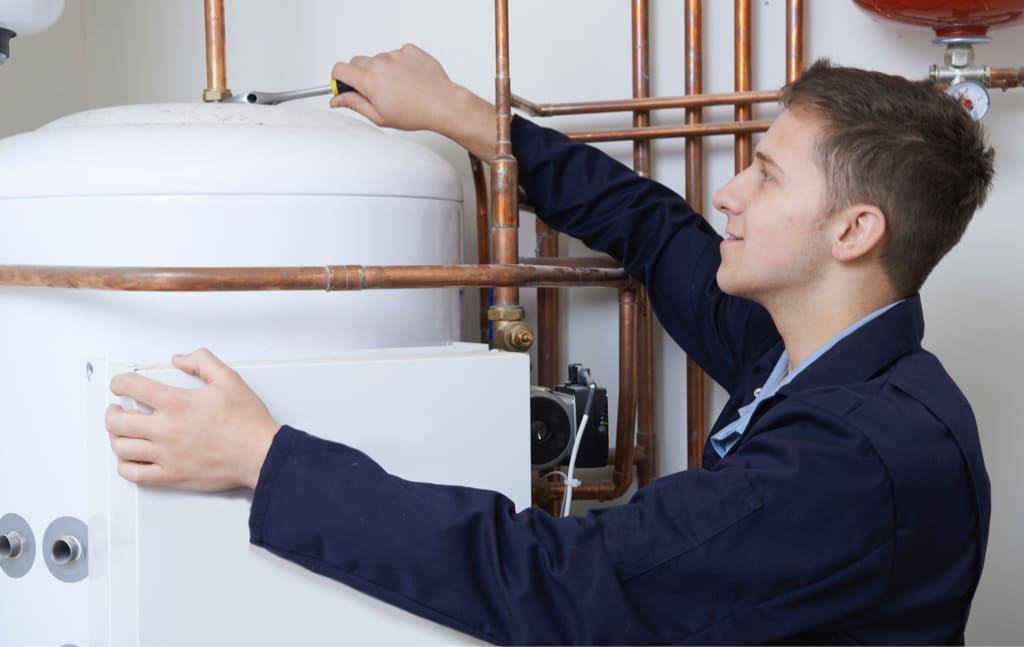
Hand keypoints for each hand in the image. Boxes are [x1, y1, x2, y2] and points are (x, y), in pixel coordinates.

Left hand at [105, 348, 279, 490]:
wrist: (260, 454)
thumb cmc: (247, 422)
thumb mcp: (229, 379)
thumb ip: (202, 361)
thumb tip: (180, 359)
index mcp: (177, 403)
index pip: (132, 387)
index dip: (119, 383)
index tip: (120, 385)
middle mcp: (166, 429)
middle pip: (117, 421)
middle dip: (112, 412)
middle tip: (117, 409)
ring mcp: (166, 455)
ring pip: (121, 448)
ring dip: (116, 437)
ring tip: (122, 432)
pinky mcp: (172, 475)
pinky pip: (135, 474)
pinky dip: (124, 466)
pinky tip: (130, 458)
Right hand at [331, 43, 496, 161]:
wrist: (443, 104)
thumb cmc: (416, 113)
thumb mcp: (379, 116)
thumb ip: (354, 104)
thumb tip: (337, 99)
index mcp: (369, 80)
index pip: (340, 69)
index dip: (339, 79)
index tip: (346, 87)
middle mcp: (380, 63)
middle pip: (357, 62)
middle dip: (360, 75)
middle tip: (375, 92)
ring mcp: (396, 54)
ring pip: (378, 59)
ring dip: (382, 70)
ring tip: (399, 89)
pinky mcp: (410, 50)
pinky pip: (397, 54)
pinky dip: (399, 64)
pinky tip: (409, 80)